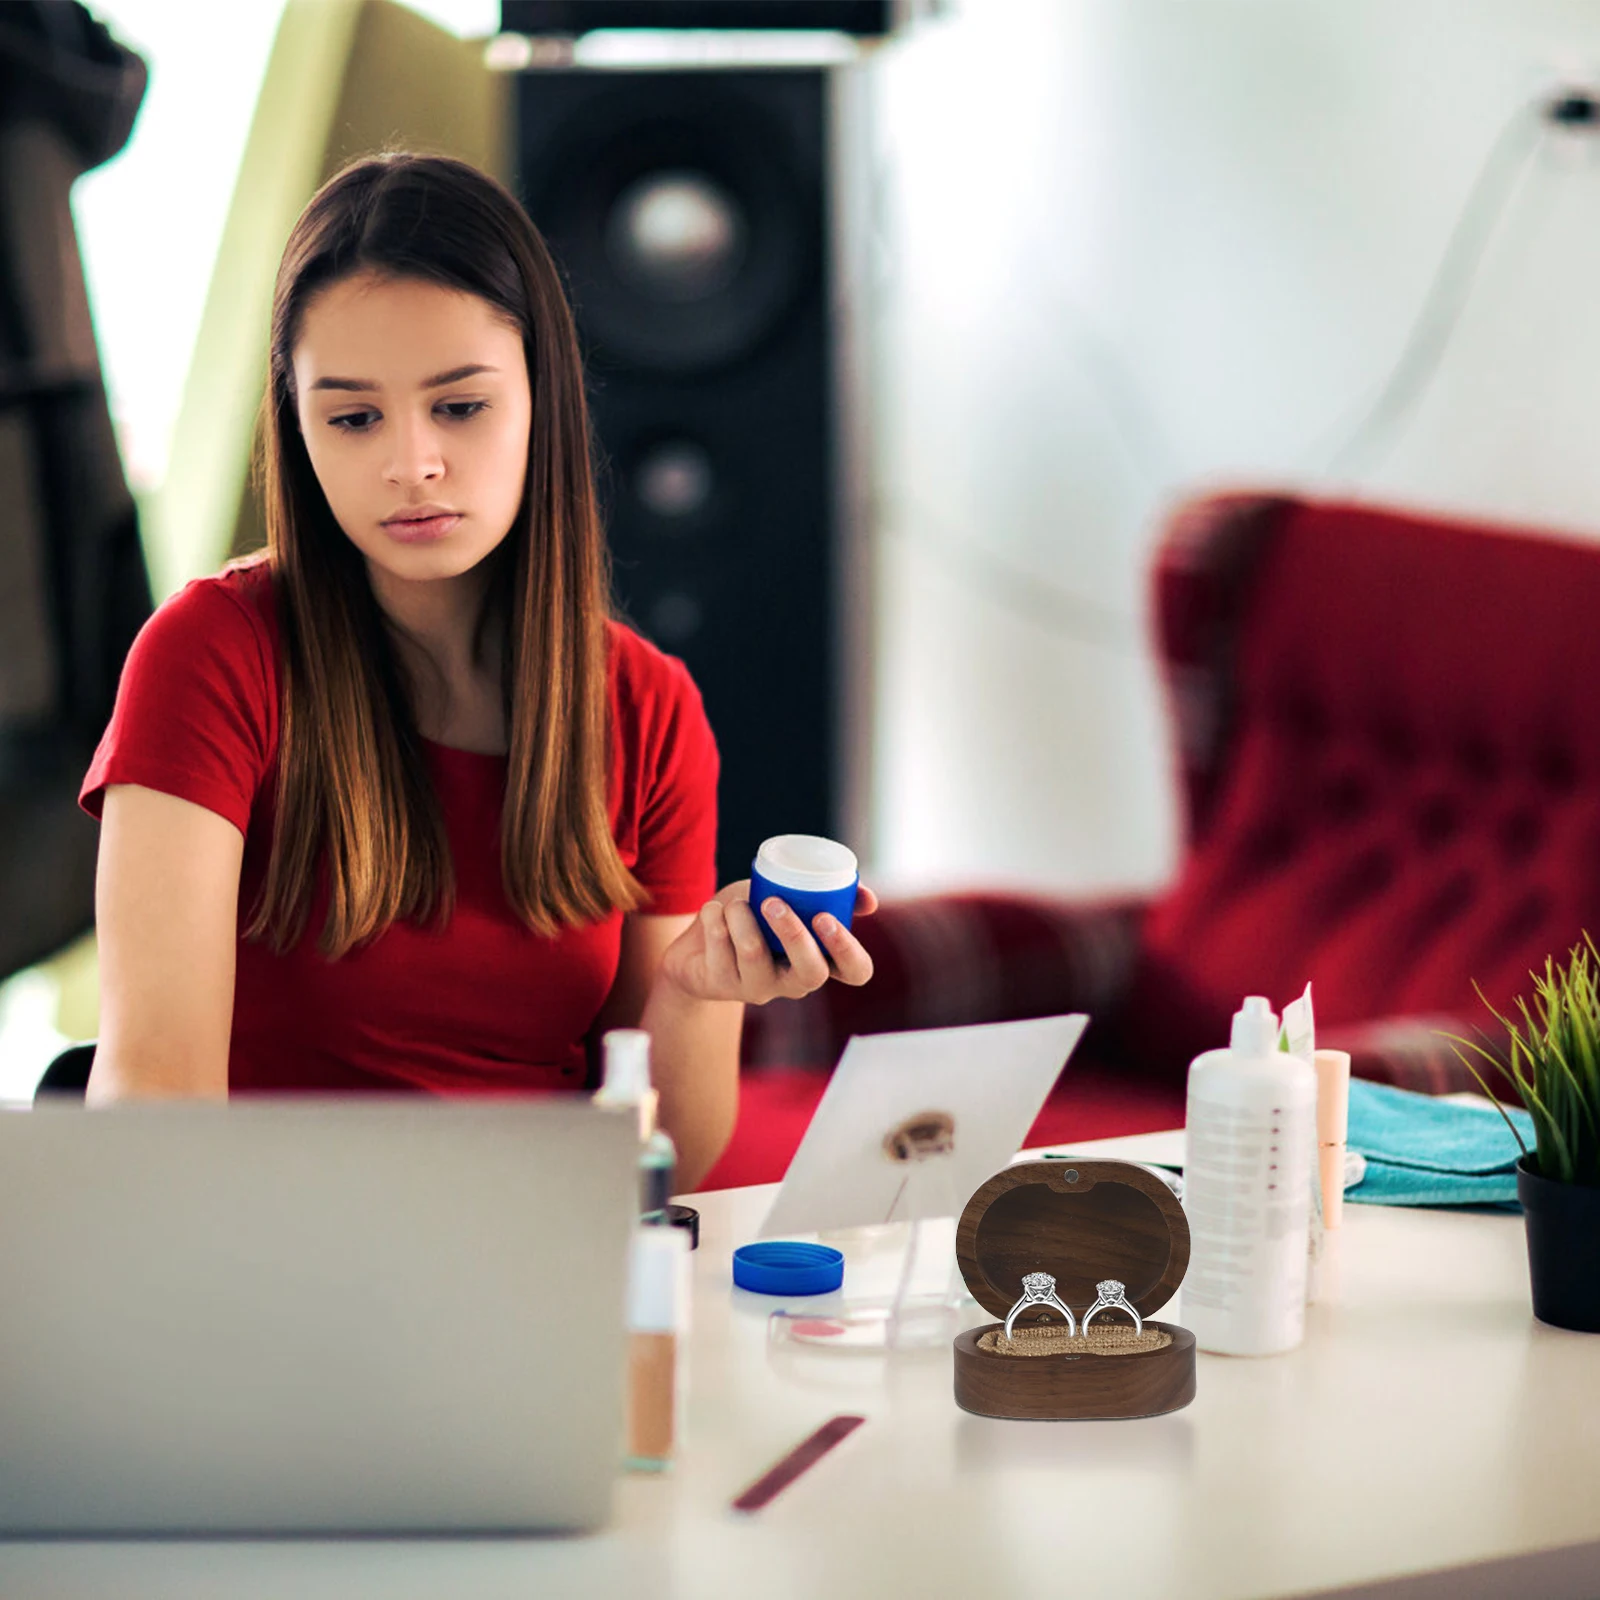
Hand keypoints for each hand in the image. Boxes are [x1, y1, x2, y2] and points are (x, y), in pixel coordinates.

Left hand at [659, 880, 877, 1004]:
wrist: (695, 944)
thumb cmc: (752, 918)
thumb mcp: (789, 900)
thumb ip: (825, 895)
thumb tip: (868, 899)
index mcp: (820, 960)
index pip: (856, 971)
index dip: (848, 950)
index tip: (824, 917)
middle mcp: (794, 982)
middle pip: (812, 973)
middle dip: (794, 935)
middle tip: (773, 903)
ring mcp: (758, 988)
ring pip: (755, 954)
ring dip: (740, 916)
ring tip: (734, 903)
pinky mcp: (722, 986)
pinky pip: (720, 947)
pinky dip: (713, 916)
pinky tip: (712, 912)